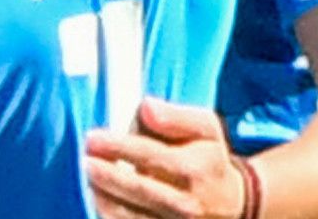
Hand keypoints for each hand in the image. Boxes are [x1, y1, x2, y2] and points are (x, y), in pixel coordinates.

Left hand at [85, 98, 249, 218]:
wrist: (231, 202)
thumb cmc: (208, 157)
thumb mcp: (204, 127)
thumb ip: (176, 116)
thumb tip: (146, 108)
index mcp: (197, 168)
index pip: (151, 156)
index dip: (118, 147)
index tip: (92, 138)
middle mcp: (188, 201)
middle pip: (139, 190)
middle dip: (107, 176)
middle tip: (86, 161)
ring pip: (131, 216)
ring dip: (105, 197)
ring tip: (90, 179)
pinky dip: (112, 215)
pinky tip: (100, 198)